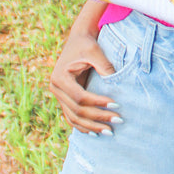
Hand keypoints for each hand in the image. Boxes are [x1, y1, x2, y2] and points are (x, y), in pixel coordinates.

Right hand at [50, 20, 117, 134]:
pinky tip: (95, 133)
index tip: (116, 105)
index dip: (97, 103)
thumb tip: (116, 84)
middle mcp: (55, 88)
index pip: (80, 97)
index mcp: (60, 77)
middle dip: (98, 118)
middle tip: (117, 121)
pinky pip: (72, 116)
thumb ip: (104, 66)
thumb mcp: (95, 51)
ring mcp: (58, 95)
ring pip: (73, 117)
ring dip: (91, 126)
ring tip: (109, 132)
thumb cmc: (87, 44)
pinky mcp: (64, 98)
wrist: (79, 39)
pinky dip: (83, 126)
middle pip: (76, 110)